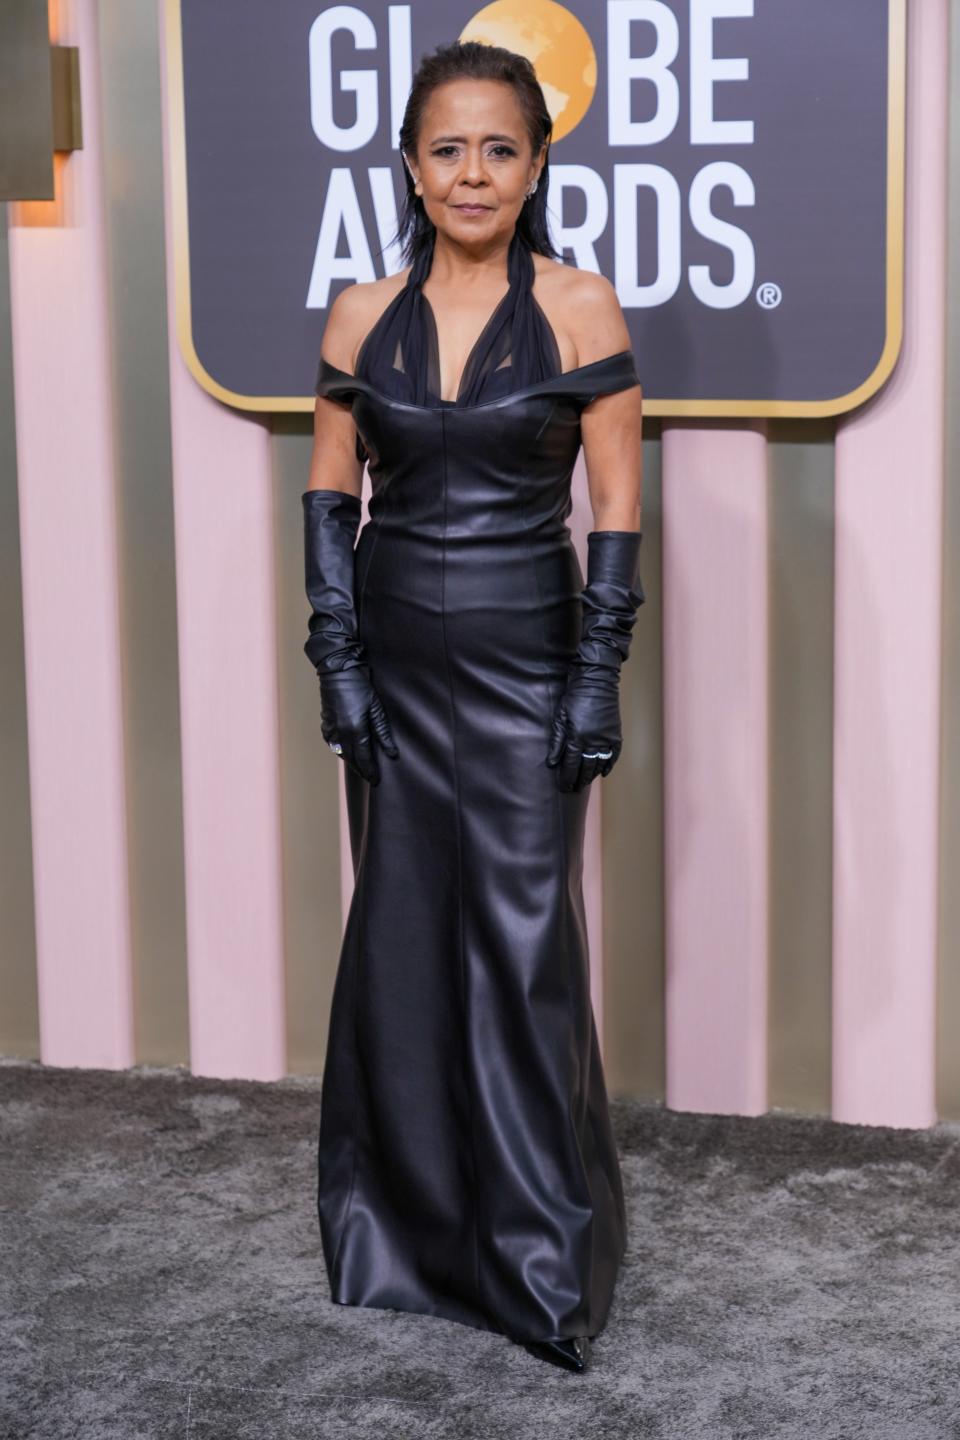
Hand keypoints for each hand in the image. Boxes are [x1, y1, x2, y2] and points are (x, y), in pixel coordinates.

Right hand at [318, 664, 397, 785]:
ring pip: (340, 752)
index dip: (370, 771)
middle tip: (369, 778)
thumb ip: (383, 733)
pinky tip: (343, 751)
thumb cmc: (360, 686)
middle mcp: (341, 733)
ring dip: (350, 761)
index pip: (364, 758)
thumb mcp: (376, 709)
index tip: (375, 781)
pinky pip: (331, 742)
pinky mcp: (326, 722)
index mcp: (355, 730)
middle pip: (351, 758)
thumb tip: (392, 753)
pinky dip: (338, 749)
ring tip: (359, 767)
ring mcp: (331, 728)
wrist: (338, 671)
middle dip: (361, 770)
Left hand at [546, 670, 621, 791]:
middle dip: (579, 781)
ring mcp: (607, 738)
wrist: (596, 682)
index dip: (566, 778)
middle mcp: (593, 741)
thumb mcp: (560, 718)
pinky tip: (603, 773)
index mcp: (577, 737)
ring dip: (592, 775)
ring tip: (585, 783)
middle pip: (585, 768)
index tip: (563, 787)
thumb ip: (556, 742)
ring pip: (599, 764)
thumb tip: (552, 763)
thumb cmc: (574, 697)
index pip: (570, 765)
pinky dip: (609, 765)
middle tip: (574, 790)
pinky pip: (613, 755)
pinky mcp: (616, 734)